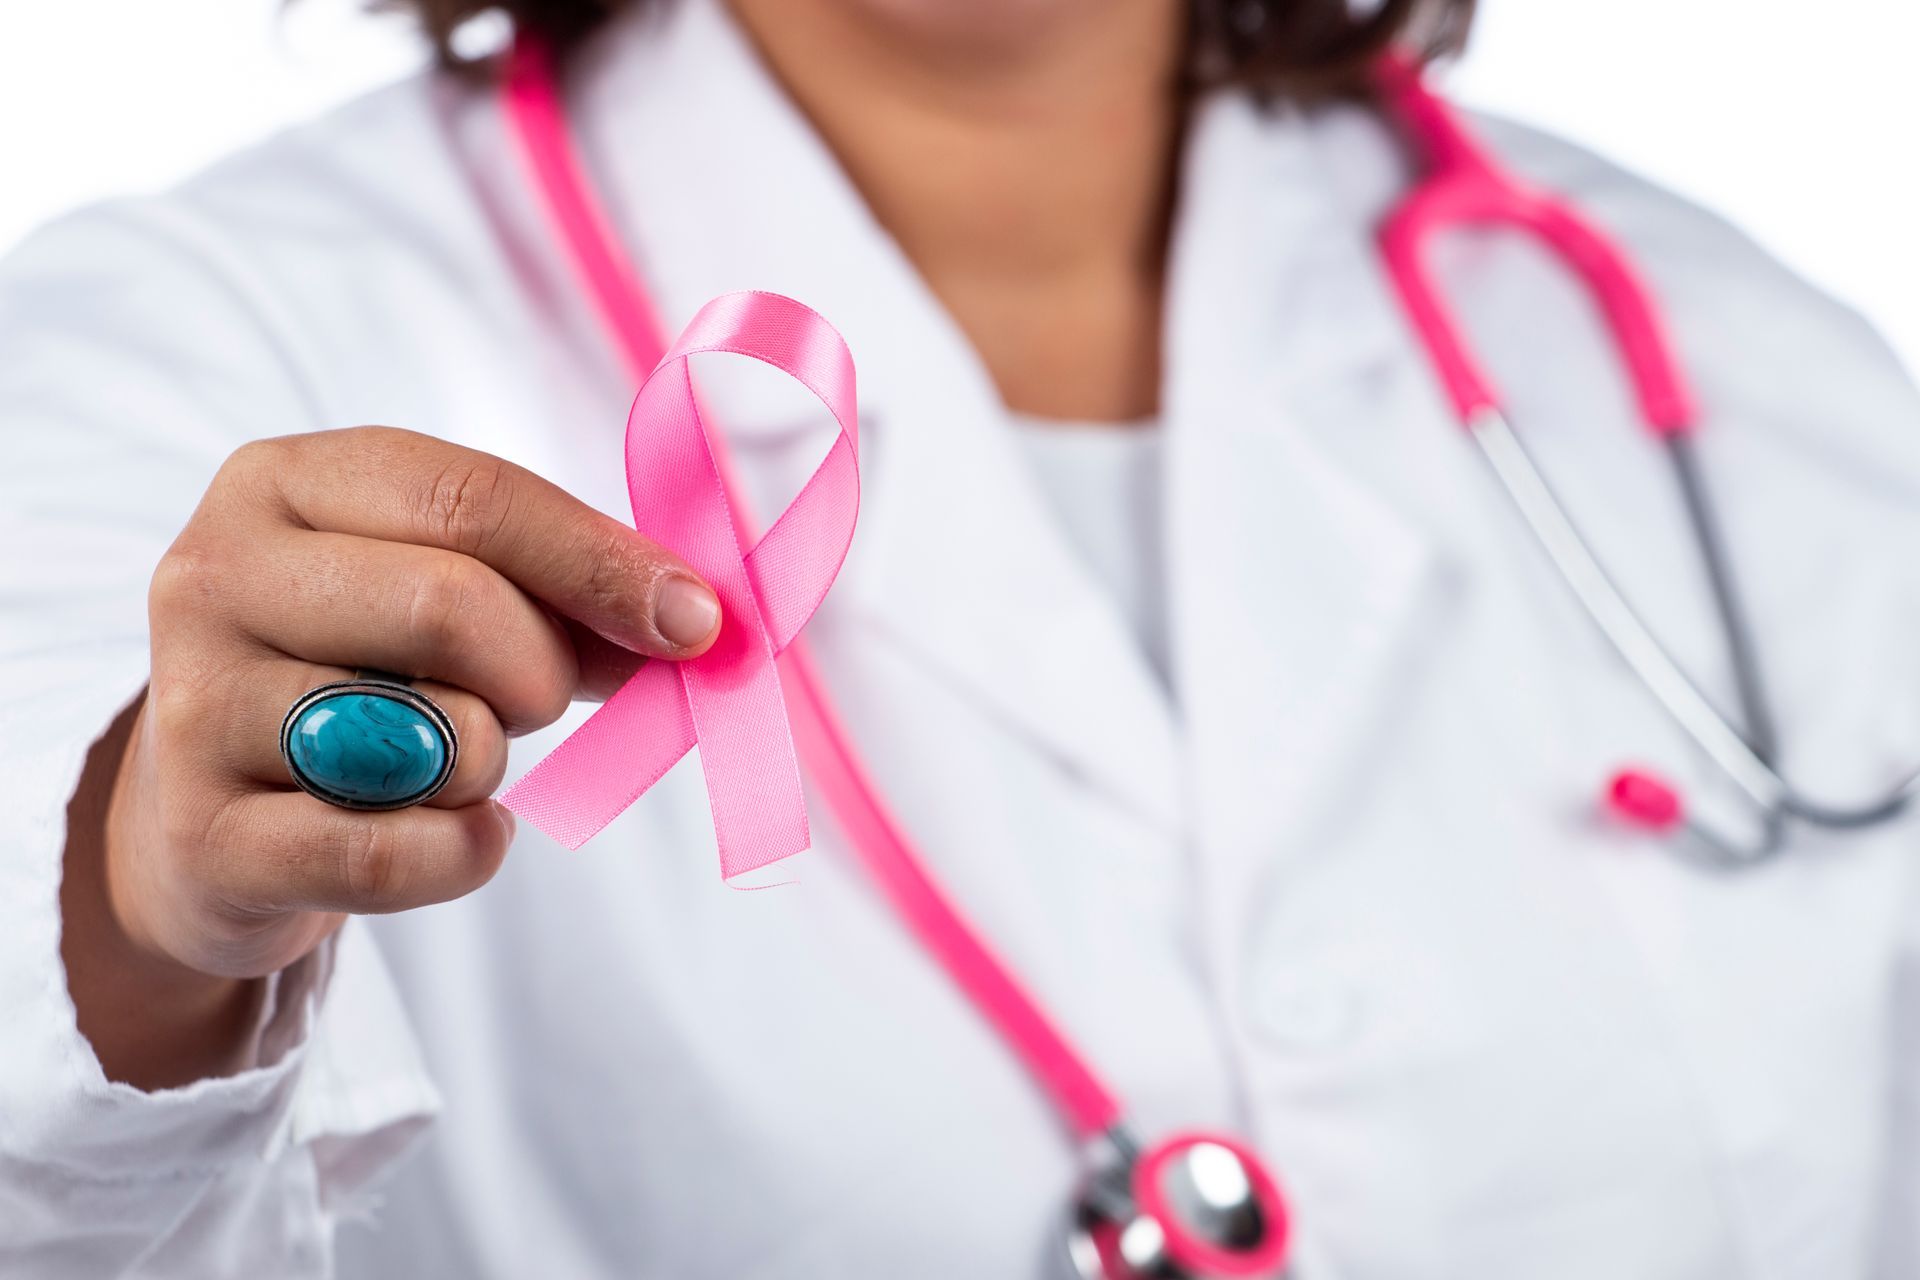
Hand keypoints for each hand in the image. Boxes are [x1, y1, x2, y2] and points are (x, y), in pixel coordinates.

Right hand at [63, 427, 720, 1085]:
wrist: (223, 820)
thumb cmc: (371, 676)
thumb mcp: (456, 596)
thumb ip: (568, 596)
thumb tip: (699, 624)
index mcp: (286, 481)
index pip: (471, 497)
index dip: (601, 562)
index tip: (697, 621)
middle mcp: (214, 572)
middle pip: (452, 606)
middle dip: (538, 671)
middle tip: (537, 701)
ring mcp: (194, 705)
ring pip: (432, 738)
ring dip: (489, 764)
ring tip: (449, 757)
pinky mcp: (203, 836)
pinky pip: (395, 854)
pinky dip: (465, 851)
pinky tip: (458, 832)